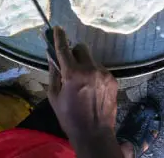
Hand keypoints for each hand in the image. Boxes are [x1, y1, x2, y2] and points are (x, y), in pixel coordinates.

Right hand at [48, 27, 122, 157]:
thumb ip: (53, 73)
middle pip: (81, 48)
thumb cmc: (69, 117)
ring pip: (91, 59)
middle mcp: (90, 69)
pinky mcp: (113, 79)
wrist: (94, 134)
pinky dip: (94, 74)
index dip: (59, 37)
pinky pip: (100, 69)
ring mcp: (104, 74)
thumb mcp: (54, 96)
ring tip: (82, 83)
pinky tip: (92, 89)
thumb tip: (51, 56)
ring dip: (85, 64)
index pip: (64, 49)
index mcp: (73, 74)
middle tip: (70, 66)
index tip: (58, 28)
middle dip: (74, 53)